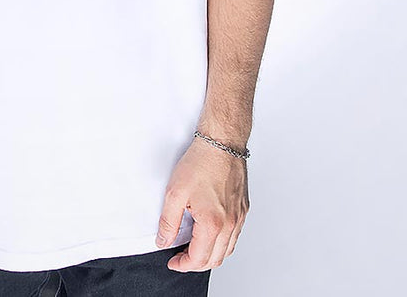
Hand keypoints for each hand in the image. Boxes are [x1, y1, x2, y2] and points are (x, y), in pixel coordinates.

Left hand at [155, 137, 248, 270]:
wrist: (222, 142)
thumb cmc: (201, 162)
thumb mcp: (174, 193)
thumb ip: (168, 222)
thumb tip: (164, 241)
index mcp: (213, 224)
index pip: (198, 259)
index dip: (182, 264)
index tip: (173, 261)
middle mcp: (230, 224)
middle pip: (215, 260)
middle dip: (195, 263)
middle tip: (180, 256)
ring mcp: (239, 217)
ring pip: (227, 250)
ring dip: (210, 255)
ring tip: (194, 247)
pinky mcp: (243, 209)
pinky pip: (234, 236)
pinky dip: (222, 243)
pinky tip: (210, 233)